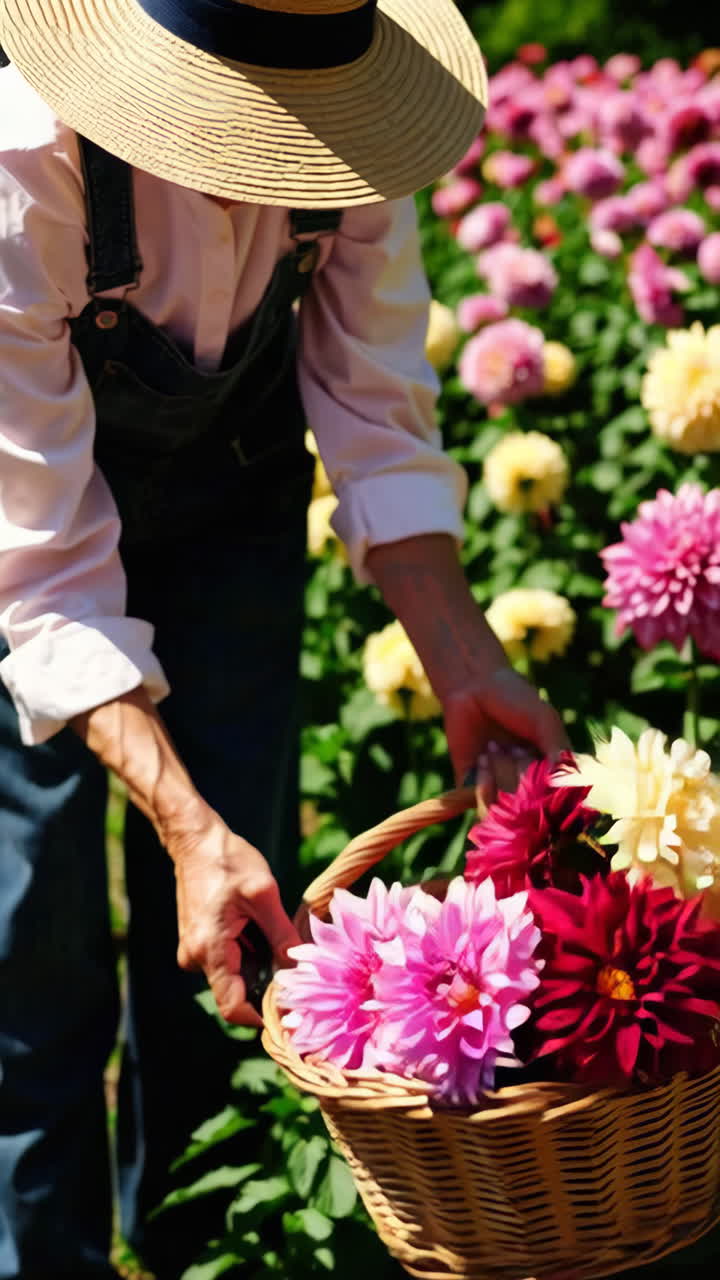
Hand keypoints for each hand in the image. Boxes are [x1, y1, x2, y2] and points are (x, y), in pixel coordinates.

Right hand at [167, 802, 301, 1026]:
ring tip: (275, 935)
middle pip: (237, 992)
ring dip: (258, 964)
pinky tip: (258, 927)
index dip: (263, 1016)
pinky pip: (227, 960)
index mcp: (211, 950)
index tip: (291, 1013)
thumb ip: (282, 934)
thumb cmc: (228, 861)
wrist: (195, 840)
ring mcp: (194, 951)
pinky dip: (248, 952)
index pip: (234, 1007)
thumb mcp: (263, 894)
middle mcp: (196, 958)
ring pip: (234, 975)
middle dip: (267, 985)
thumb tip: (300, 968)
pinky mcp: (198, 942)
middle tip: (296, 967)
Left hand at [441, 664, 570, 807]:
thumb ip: (557, 752)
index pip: (560, 800)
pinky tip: (482, 758)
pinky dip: (483, 788)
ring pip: (510, 813)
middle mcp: (529, 785)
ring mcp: (501, 789)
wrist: (473, 686)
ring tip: (495, 748)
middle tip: (513, 746)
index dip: (549, 783)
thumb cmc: (515, 699)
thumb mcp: (545, 721)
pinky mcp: (474, 790)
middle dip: (523, 773)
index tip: (537, 754)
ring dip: (502, 778)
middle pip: (534, 808)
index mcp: (552, 771)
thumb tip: (561, 787)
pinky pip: (483, 810)